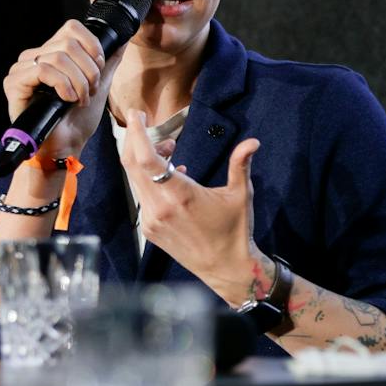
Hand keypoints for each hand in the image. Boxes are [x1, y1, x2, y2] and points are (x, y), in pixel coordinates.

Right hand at [3, 17, 128, 161]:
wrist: (66, 146)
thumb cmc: (78, 120)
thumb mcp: (99, 86)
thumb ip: (108, 63)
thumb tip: (121, 41)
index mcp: (52, 54)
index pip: (71, 28)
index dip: (92, 46)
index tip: (100, 69)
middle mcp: (34, 57)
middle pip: (68, 42)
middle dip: (89, 70)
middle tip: (91, 91)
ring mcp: (22, 69)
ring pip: (58, 57)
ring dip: (78, 82)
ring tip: (81, 99)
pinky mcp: (14, 83)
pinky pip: (42, 70)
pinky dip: (62, 85)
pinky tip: (67, 99)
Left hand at [120, 110, 261, 287]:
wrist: (226, 270)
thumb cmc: (235, 231)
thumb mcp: (240, 195)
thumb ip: (241, 164)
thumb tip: (253, 141)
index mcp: (180, 196)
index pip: (146, 158)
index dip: (138, 134)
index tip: (139, 116)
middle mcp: (160, 208)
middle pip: (132, 165)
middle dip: (136, 140)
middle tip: (146, 124)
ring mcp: (152, 220)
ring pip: (135, 180)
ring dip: (145, 160)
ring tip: (169, 150)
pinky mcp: (150, 230)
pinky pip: (142, 196)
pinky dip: (149, 179)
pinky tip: (170, 176)